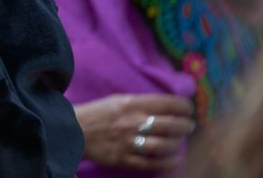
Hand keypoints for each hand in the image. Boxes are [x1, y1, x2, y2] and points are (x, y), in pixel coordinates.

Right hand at [75, 93, 195, 170]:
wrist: (73, 129)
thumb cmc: (98, 112)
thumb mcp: (118, 100)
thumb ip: (141, 103)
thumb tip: (167, 106)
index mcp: (131, 104)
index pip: (167, 103)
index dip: (184, 106)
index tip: (188, 109)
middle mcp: (133, 122)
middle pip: (170, 125)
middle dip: (185, 126)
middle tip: (189, 126)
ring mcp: (129, 142)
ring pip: (164, 145)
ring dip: (177, 143)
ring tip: (180, 141)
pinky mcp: (124, 159)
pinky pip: (152, 164)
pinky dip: (167, 163)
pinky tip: (174, 159)